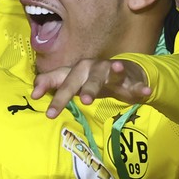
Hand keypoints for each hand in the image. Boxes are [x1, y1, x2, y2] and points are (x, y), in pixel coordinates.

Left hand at [32, 58, 151, 118]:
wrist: (123, 70)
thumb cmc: (90, 78)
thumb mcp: (72, 81)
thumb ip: (53, 84)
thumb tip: (33, 91)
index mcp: (75, 70)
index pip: (57, 77)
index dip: (46, 84)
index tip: (34, 96)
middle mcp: (90, 68)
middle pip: (75, 80)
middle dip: (66, 93)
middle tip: (55, 110)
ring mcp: (109, 71)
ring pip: (99, 79)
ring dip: (92, 87)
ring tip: (86, 100)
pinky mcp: (129, 79)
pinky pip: (134, 84)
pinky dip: (140, 88)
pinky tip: (145, 92)